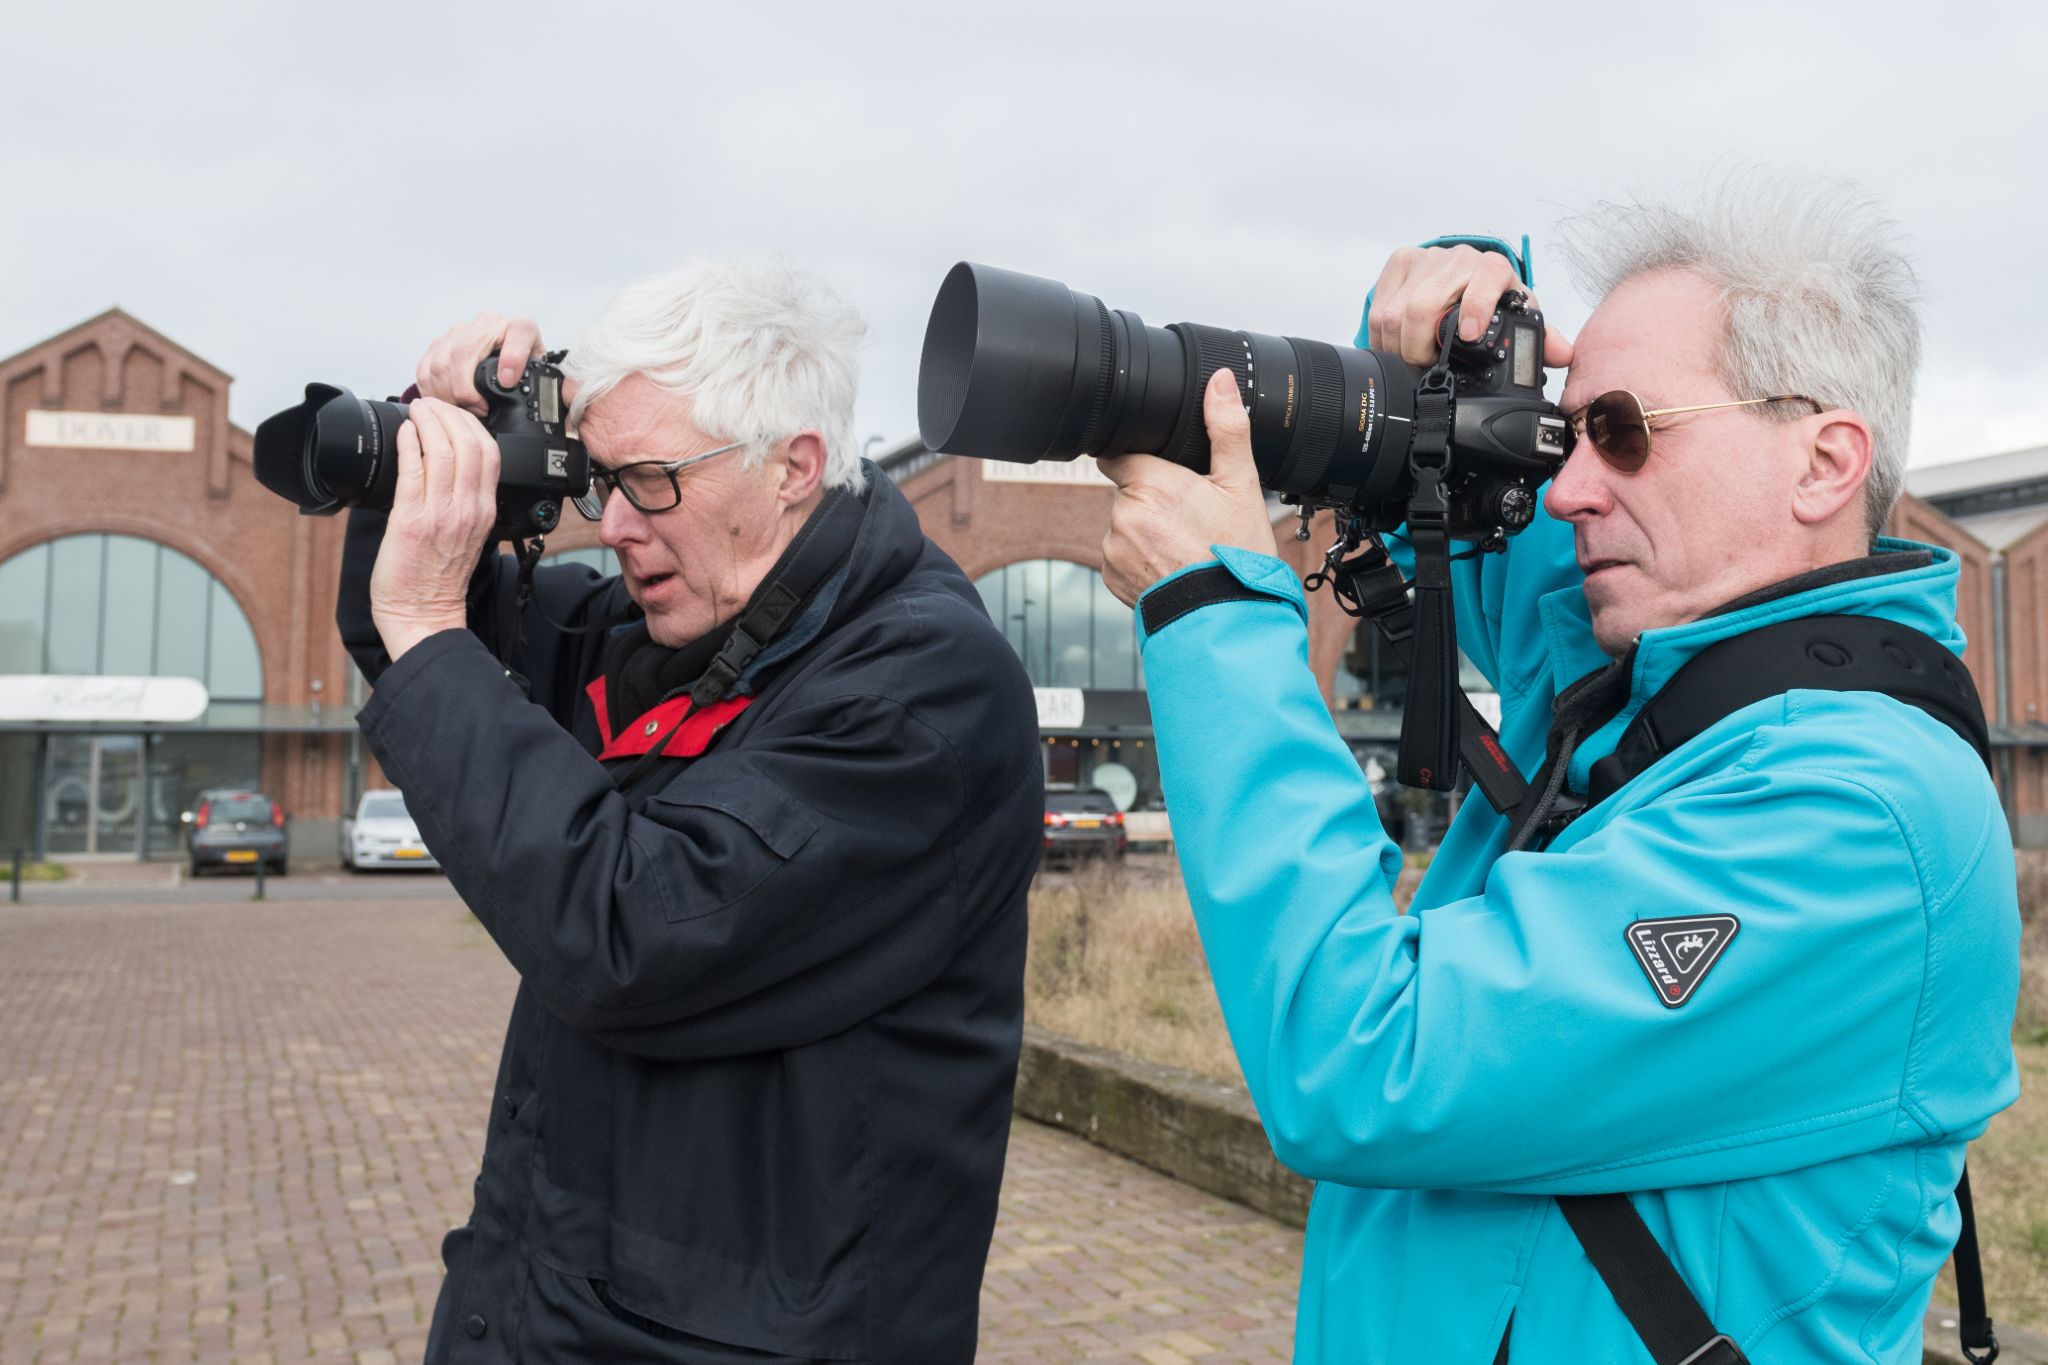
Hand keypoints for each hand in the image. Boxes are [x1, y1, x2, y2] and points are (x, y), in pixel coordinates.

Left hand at [369, 398, 501, 660]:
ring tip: (415, 411)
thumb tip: (449, 467)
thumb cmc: (439, 578)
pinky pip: (413, 470)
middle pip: (468, 443)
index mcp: (484, 511)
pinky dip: (408, 444)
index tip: (454, 414)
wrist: (422, 612)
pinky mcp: (411, 519)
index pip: (490, 452)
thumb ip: (466, 502)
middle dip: (449, 414)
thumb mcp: (468, 534)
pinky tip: (403, 433)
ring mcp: (441, 513)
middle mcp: (468, 508)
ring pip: (442, 450)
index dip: (472, 424)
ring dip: (427, 422)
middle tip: (431, 404)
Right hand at [415, 311, 544, 414]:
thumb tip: (532, 389)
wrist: (504, 349)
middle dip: (466, 389)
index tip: (508, 381)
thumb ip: (543, 377)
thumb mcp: (540, 370)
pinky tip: (444, 403)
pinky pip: (425, 367)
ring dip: (447, 393)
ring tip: (461, 410)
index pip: (519, 332)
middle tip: (478, 410)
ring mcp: (459, 331)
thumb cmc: (523, 362)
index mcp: (519, 327)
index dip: (512, 359)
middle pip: (464, 353)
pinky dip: (431, 390)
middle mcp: (487, 323)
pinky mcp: (439, 342)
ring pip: (441, 362)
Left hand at [1096, 368, 1278, 607]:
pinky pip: (1120, 556)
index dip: (1143, 460)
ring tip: (1184, 546)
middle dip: (1153, 499)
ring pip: (1124, 524)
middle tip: (1190, 518)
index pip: (1120, 454)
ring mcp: (1113, 549)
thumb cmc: (1237, 555)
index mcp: (1150, 484)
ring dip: (1146, 530)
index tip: (1166, 474)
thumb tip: (1221, 382)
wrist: (1229, 618)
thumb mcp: (1242, 486)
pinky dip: (1141, 559)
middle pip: (1128, 491)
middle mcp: (1122, 515)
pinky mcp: (1111, 577)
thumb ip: (1227, 429)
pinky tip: (1171, 566)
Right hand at [1366, 245, 1574, 368]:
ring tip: (1410, 361)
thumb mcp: (1515, 316)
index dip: (1475, 306)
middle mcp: (1459, 258)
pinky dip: (1382, 337)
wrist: (1465, 271)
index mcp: (1494, 270)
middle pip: (1423, 306)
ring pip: (1395, 312)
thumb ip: (1539, 338)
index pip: (1486, 279)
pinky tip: (1395, 347)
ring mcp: (1426, 258)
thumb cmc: (1493, 298)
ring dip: (1397, 347)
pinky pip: (1378, 307)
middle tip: (1425, 368)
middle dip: (1418, 348)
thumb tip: (1560, 354)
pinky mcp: (1400, 262)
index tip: (1468, 335)